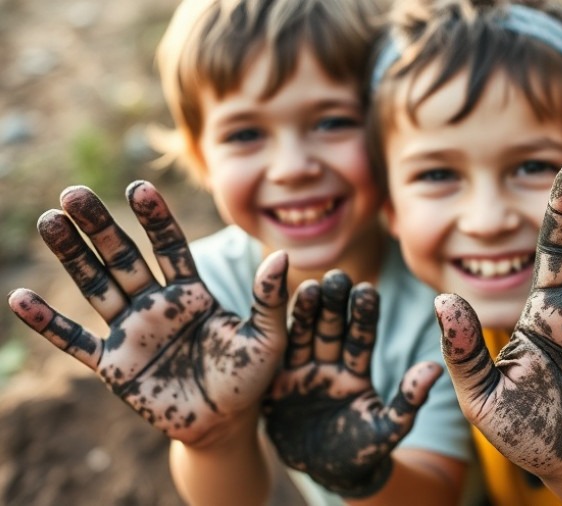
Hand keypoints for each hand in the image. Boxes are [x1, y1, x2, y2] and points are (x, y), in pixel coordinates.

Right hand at [7, 181, 288, 445]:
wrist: (225, 424)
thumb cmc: (249, 378)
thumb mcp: (267, 338)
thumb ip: (269, 299)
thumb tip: (281, 255)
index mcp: (192, 293)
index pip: (170, 246)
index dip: (155, 218)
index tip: (139, 188)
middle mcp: (157, 304)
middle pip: (123, 257)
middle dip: (101, 226)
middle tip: (74, 193)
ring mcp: (132, 331)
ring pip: (96, 285)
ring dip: (72, 256)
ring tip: (50, 221)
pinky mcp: (114, 365)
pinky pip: (76, 340)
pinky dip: (49, 322)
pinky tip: (19, 298)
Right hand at [264, 270, 442, 497]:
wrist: (327, 476)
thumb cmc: (364, 453)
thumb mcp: (388, 428)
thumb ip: (407, 400)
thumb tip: (434, 368)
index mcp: (356, 372)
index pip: (362, 337)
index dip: (364, 314)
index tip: (367, 289)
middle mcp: (330, 366)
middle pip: (331, 328)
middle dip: (333, 303)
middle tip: (336, 276)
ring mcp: (303, 373)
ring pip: (304, 336)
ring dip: (305, 312)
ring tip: (308, 288)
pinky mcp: (278, 386)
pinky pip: (277, 357)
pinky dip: (277, 337)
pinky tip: (273, 312)